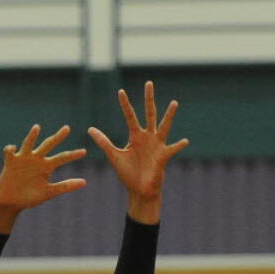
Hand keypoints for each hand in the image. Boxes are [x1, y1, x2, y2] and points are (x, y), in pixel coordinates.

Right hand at [0, 124, 86, 233]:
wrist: (12, 202)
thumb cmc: (30, 197)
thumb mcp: (49, 192)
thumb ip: (65, 186)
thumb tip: (85, 182)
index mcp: (47, 166)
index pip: (62, 158)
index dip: (72, 155)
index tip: (84, 152)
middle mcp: (36, 159)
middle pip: (48, 145)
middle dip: (58, 137)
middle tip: (68, 128)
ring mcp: (23, 159)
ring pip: (28, 144)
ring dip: (32, 136)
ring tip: (37, 127)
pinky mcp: (11, 162)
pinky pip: (10, 152)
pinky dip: (11, 148)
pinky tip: (13, 148)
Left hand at [88, 81, 188, 224]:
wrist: (139, 190)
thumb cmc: (128, 174)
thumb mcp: (114, 156)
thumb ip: (104, 142)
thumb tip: (90, 128)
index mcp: (135, 136)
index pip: (130, 116)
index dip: (125, 104)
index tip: (120, 91)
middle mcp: (147, 137)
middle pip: (149, 114)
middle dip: (148, 99)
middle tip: (148, 83)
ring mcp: (157, 145)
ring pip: (163, 126)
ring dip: (169, 115)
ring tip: (174, 103)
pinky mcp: (163, 157)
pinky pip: (172, 149)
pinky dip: (178, 145)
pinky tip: (184, 141)